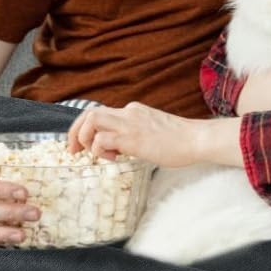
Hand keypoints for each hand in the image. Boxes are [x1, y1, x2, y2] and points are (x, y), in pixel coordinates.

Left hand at [65, 101, 202, 166]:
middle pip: (89, 113)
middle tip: (73, 151)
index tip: (79, 144)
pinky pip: (102, 140)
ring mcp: (129, 124)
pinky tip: (113, 158)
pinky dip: (99, 150)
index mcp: (132, 111)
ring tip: (96, 155)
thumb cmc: (179, 141)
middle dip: (75, 132)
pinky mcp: (132, 138)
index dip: (83, 127)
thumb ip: (135, 134)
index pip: (99, 112)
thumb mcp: (152, 131)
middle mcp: (128, 113)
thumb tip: (120, 147)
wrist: (196, 139)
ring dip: (85, 139)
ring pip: (91, 121)